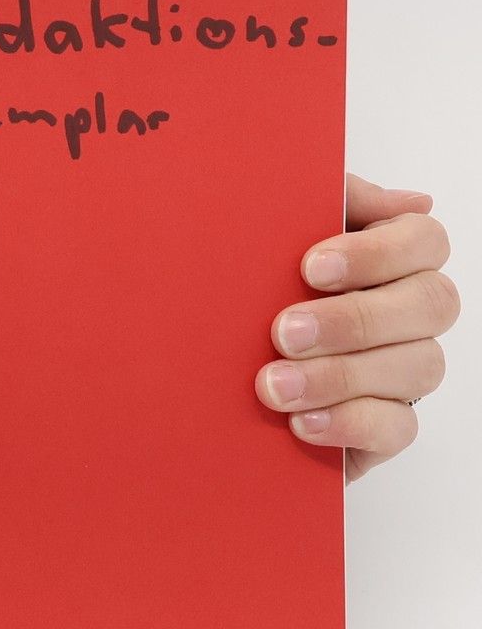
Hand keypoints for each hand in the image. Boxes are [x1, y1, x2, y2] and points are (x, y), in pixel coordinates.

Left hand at [256, 175, 458, 481]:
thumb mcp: (264, 240)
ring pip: (420, 367)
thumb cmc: (244, 296)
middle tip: (283, 332)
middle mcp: (408, 314)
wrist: (195, 376)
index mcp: (388, 260)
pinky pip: (399, 429)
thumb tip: (407, 200)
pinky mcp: (384, 429)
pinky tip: (301, 422)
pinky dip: (350, 424)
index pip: (425, 240)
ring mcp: (403, 373)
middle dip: (355, 319)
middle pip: (432, 304)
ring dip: (340, 376)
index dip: (379, 252)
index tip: (311, 267)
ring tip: (272, 386)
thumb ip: (319, 204)